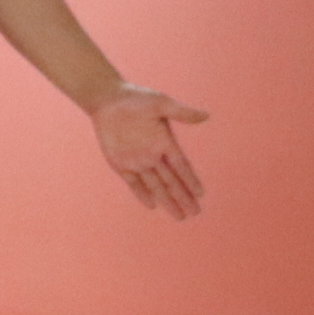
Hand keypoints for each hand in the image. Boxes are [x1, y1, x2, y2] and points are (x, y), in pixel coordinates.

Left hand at [91, 85, 210, 220]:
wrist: (108, 100)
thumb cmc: (136, 98)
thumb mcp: (161, 103)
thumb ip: (182, 112)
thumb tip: (206, 116)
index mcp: (165, 142)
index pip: (181, 167)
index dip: (191, 180)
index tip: (201, 194)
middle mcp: (153, 155)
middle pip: (171, 182)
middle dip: (183, 197)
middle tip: (195, 212)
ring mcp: (137, 161)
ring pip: (156, 186)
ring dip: (167, 201)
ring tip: (180, 216)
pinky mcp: (120, 164)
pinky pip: (134, 183)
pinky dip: (142, 194)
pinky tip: (153, 205)